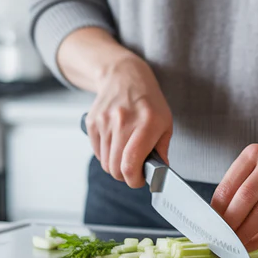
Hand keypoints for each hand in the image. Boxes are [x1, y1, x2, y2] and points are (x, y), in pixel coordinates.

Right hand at [86, 53, 172, 187]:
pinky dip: (106, 154)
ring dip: (115, 165)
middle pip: (115, 168)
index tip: (139, 180)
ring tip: (125, 153)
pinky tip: (115, 143)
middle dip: (125, 175)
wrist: (124, 76)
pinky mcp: (92, 122)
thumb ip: (162, 149)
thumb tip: (159, 174)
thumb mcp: (165, 122)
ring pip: (105, 162)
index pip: (131, 163)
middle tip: (134, 170)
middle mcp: (123, 121)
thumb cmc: (148, 102)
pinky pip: (97, 152)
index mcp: (146, 123)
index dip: (134, 179)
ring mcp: (105, 121)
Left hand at [211, 145, 257, 250]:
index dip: (218, 210)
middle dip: (231, 222)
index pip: (229, 185)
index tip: (210, 228)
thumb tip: (214, 222)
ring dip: (246, 232)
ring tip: (236, 246)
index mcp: (253, 153)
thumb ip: (234, 194)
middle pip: (247, 196)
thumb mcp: (252, 176)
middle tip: (222, 240)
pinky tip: (253, 245)